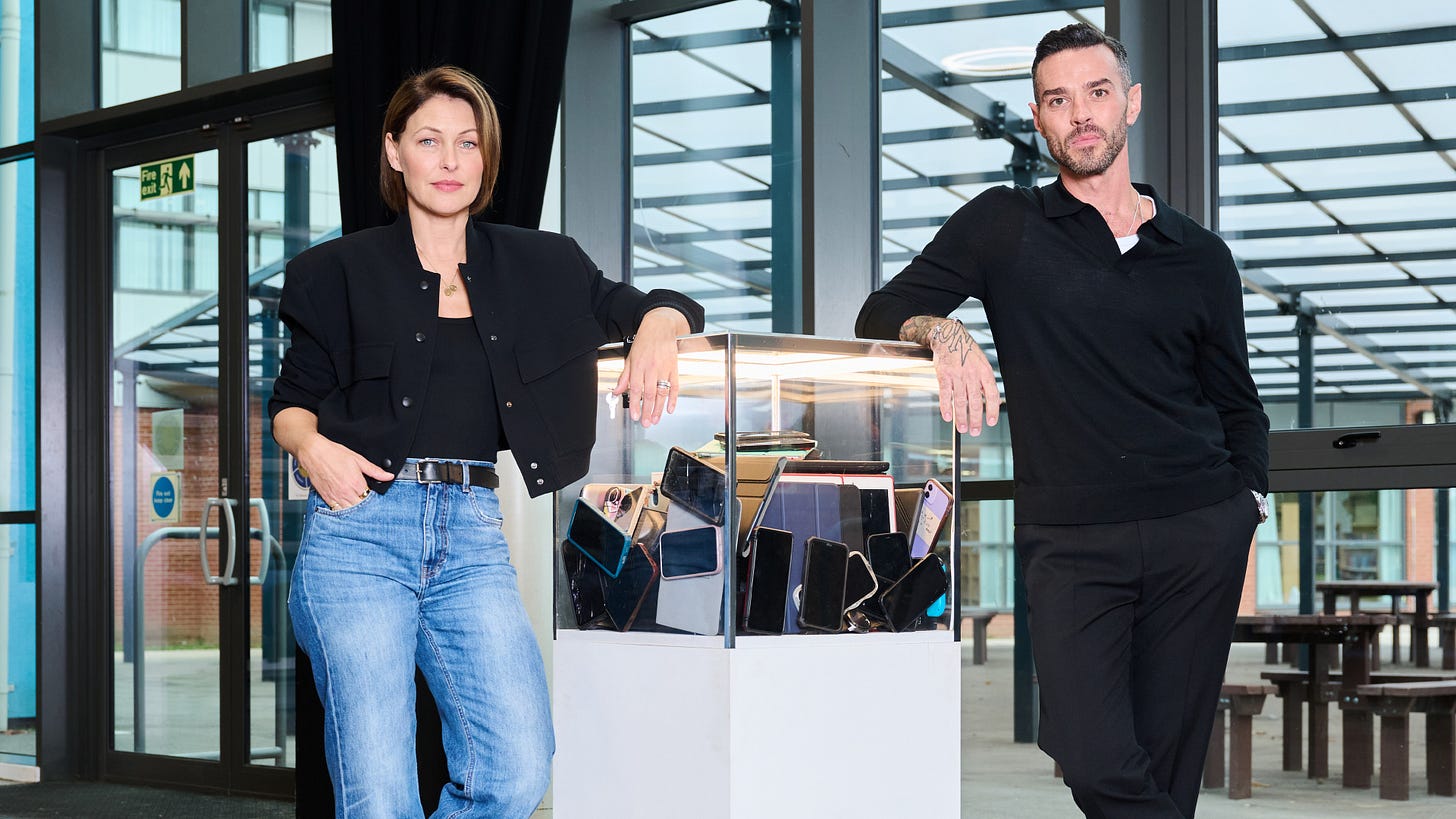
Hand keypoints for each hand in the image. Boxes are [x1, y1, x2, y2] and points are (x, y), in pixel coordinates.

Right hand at [297, 434, 393, 509]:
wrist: (313, 453)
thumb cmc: (334, 454)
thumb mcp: (358, 459)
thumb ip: (375, 471)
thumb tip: (389, 476)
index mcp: (356, 483)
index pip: (370, 498)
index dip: (373, 497)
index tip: (374, 494)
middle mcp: (346, 493)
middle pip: (361, 507)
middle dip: (365, 504)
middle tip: (365, 498)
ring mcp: (335, 497)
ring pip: (349, 511)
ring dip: (355, 508)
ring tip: (356, 501)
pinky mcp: (326, 498)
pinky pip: (337, 510)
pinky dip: (343, 509)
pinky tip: (346, 504)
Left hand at [613, 307, 690, 427]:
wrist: (660, 327)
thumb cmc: (644, 341)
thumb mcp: (630, 358)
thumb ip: (624, 377)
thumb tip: (616, 391)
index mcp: (638, 366)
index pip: (635, 389)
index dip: (635, 405)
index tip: (635, 416)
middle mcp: (651, 368)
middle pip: (650, 394)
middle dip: (648, 411)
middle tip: (646, 423)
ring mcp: (664, 368)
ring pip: (662, 392)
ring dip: (659, 408)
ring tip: (656, 419)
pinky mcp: (674, 368)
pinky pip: (675, 386)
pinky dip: (673, 398)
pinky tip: (670, 408)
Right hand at [901, 316, 999, 434]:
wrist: (950, 337)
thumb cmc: (966, 351)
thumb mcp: (981, 363)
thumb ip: (984, 381)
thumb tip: (988, 399)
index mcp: (984, 371)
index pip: (991, 395)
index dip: (992, 410)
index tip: (991, 422)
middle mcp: (972, 374)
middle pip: (975, 402)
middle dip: (975, 420)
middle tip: (975, 431)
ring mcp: (957, 375)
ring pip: (960, 401)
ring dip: (961, 417)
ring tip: (962, 428)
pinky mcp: (944, 375)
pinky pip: (945, 394)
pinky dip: (946, 407)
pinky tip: (947, 416)